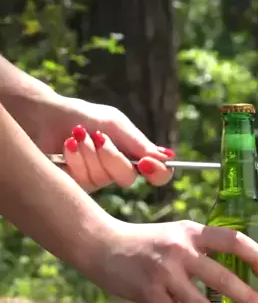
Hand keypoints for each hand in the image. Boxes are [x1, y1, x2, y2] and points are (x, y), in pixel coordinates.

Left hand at [35, 97, 174, 191]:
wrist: (45, 117)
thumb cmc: (81, 116)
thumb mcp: (114, 124)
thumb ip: (138, 142)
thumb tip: (167, 157)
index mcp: (132, 154)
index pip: (157, 174)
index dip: (158, 173)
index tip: (147, 163)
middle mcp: (118, 169)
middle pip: (129, 178)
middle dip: (112, 156)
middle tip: (99, 137)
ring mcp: (97, 179)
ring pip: (104, 179)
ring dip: (90, 152)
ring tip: (77, 134)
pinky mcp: (77, 186)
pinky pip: (84, 181)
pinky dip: (76, 158)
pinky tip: (67, 145)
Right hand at [92, 220, 257, 302]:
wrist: (104, 244)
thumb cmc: (146, 241)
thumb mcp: (177, 234)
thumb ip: (199, 249)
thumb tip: (229, 273)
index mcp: (191, 232)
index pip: (233, 240)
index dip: (256, 255)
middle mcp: (181, 251)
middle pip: (223, 278)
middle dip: (249, 298)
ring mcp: (165, 274)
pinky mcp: (150, 295)